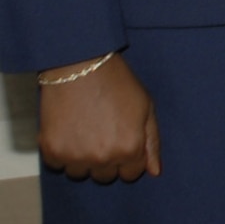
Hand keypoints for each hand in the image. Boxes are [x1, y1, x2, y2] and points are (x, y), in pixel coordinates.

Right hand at [38, 54, 159, 182]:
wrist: (81, 66)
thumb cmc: (117, 83)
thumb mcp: (146, 108)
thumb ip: (152, 142)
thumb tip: (154, 171)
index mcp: (129, 148)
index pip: (131, 174)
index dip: (129, 158)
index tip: (123, 142)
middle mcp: (103, 158)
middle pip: (106, 176)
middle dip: (107, 160)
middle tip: (104, 134)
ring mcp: (76, 157)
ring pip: (81, 173)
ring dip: (84, 159)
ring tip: (86, 131)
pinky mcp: (52, 151)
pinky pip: (59, 165)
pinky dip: (63, 152)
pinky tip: (70, 131)